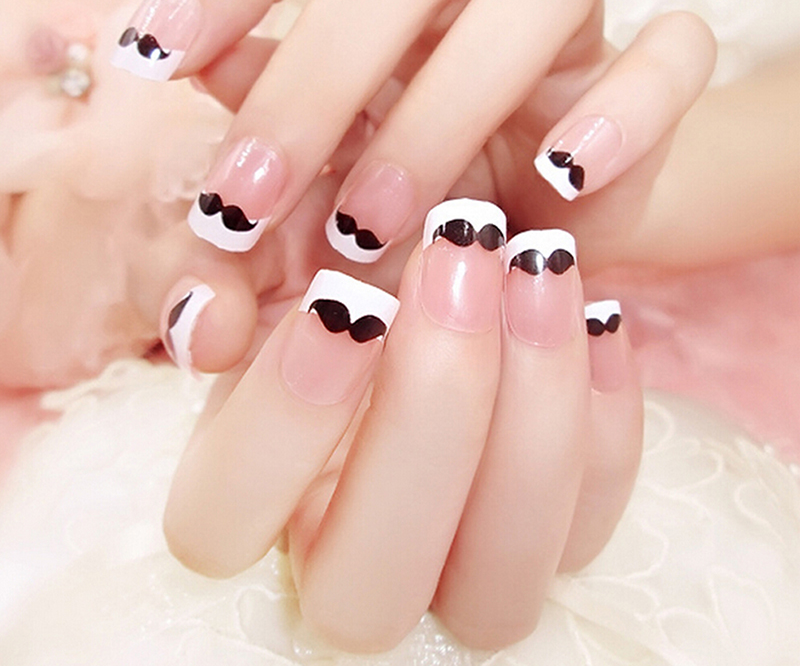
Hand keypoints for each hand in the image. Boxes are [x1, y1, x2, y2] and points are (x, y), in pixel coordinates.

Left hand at [109, 0, 715, 370]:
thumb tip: (197, 244)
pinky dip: (628, 107)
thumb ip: (250, 222)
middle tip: (250, 199)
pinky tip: (561, 183)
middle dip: (319, 76)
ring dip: (449, 105)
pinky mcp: (646, 86)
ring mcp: (567, 30)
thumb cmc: (392, 230)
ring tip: (373, 227)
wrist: (515, 256)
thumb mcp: (305, 226)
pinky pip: (675, 53)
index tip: (151, 58)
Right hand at [163, 199, 642, 650]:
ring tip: (538, 264)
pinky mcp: (552, 535)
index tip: (345, 297)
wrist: (415, 260)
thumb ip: (200, 271)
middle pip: (371, 583)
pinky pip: (593, 518)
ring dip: (534, 411)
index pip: (218, 524)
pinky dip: (606, 414)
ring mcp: (455, 566)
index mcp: (245, 498)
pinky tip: (595, 309)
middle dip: (429, 410)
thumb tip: (208, 329)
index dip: (281, 421)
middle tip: (459, 253)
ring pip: (499, 579)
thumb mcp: (249, 239)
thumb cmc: (319, 251)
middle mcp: (346, 557)